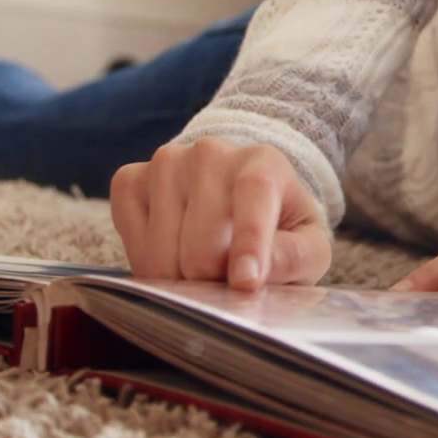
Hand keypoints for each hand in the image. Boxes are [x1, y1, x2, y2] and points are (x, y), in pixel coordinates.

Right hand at [110, 138, 332, 291]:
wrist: (234, 202)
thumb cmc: (276, 232)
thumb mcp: (307, 248)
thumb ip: (294, 258)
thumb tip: (255, 275)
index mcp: (264, 162)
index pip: (254, 193)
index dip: (249, 242)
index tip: (245, 284)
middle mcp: (210, 153)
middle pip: (202, 241)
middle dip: (211, 280)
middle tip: (224, 284)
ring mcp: (166, 163)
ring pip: (162, 249)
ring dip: (179, 279)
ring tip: (201, 271)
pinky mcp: (130, 179)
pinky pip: (130, 238)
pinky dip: (147, 265)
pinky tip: (171, 256)